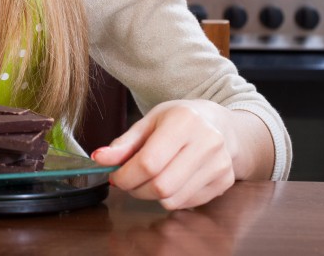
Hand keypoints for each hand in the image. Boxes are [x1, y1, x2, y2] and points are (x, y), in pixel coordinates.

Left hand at [91, 100, 240, 209]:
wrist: (220, 125)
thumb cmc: (179, 120)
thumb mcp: (149, 122)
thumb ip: (124, 143)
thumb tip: (99, 159)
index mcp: (184, 122)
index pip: (149, 162)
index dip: (126, 175)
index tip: (115, 175)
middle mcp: (207, 144)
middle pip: (161, 185)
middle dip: (136, 189)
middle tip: (128, 180)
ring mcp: (219, 165)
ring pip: (173, 199)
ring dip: (150, 196)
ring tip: (146, 180)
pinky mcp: (224, 183)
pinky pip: (186, 203)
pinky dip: (169, 198)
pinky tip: (168, 181)